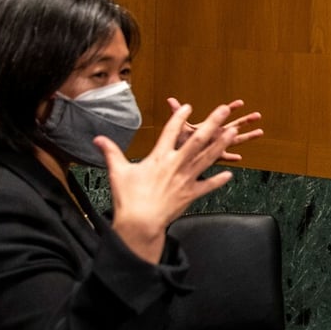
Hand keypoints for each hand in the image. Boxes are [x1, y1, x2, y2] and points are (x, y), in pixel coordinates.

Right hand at [96, 102, 263, 262]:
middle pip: (198, 139)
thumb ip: (111, 152)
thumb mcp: (117, 172)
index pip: (171, 132)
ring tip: (233, 132)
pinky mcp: (191, 194)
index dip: (179, 117)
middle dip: (212, 123)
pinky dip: (218, 181)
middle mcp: (176, 165)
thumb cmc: (128, 198)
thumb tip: (97, 138)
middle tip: (224, 110)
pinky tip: (229, 175)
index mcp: (159, 157)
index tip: (187, 106)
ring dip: (221, 144)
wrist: (140, 222)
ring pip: (208, 158)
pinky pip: (208, 186)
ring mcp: (186, 179)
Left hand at [166, 97, 262, 161]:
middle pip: (234, 126)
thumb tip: (170, 100)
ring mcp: (217, 146)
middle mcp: (216, 135)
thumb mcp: (180, 127)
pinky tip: (239, 158)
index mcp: (210, 128)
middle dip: (246, 120)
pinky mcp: (214, 157)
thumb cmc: (179, 141)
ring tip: (260, 132)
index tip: (240, 102)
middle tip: (258, 115)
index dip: (231, 108)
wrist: (177, 158)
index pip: (222, 116)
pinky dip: (232, 158)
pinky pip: (225, 157)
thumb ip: (177, 114)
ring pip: (235, 140)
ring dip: (247, 136)